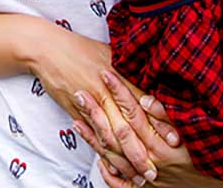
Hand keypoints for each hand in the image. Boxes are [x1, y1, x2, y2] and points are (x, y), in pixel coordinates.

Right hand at [13, 22, 160, 181]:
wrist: (48, 48)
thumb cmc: (81, 48)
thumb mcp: (111, 52)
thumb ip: (131, 70)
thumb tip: (154, 82)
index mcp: (119, 75)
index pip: (144, 104)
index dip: (160, 123)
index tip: (175, 141)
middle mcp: (106, 92)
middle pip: (127, 127)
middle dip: (142, 152)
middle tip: (156, 170)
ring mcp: (90, 103)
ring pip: (109, 137)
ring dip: (123, 159)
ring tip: (137, 175)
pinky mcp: (75, 111)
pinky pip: (92, 136)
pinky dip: (102, 153)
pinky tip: (112, 166)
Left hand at [78, 69, 222, 187]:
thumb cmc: (214, 154)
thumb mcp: (196, 132)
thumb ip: (170, 115)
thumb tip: (146, 99)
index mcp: (161, 144)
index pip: (134, 112)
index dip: (118, 92)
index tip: (105, 73)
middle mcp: (149, 159)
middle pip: (116, 131)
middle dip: (97, 110)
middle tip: (79, 91)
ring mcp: (145, 175)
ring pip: (112, 154)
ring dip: (93, 136)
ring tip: (76, 116)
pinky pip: (120, 182)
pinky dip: (106, 171)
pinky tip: (94, 157)